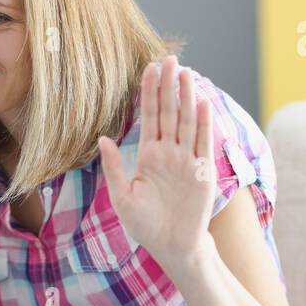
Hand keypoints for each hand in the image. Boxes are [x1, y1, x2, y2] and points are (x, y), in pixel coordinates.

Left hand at [97, 55, 217, 267]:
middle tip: (169, 58)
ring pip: (186, 121)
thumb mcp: (122, 196)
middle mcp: (169, 153)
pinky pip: (202, 142)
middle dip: (168, 86)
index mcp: (149, 155)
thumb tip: (103, 138)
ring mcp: (187, 160)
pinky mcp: (203, 171)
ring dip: (186, 97)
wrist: (172, 246)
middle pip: (169, 112)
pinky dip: (203, 123)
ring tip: (186, 72)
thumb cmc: (146, 225)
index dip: (148, 93)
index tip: (148, 69)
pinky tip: (201, 103)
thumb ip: (113, 167)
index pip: (149, 117)